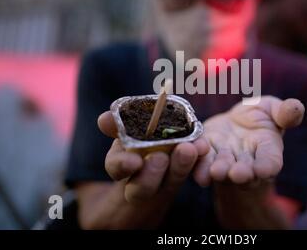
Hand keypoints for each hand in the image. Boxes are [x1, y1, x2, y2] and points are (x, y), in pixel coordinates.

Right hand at [97, 111, 208, 226]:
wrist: (161, 147)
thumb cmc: (138, 136)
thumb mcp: (126, 129)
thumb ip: (117, 125)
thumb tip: (104, 119)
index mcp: (122, 164)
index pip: (116, 168)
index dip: (123, 165)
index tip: (134, 161)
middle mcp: (140, 180)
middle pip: (142, 188)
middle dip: (151, 174)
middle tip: (160, 157)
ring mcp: (164, 181)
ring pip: (170, 182)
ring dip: (180, 166)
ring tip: (188, 149)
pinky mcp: (185, 175)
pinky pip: (193, 171)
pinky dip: (199, 159)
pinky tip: (203, 146)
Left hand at [193, 96, 303, 185]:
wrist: (235, 124)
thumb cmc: (260, 117)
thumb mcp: (273, 109)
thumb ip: (284, 112)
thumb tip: (296, 107)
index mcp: (268, 152)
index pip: (270, 162)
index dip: (267, 167)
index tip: (263, 170)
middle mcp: (246, 162)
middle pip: (245, 172)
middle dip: (241, 173)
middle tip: (236, 174)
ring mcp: (224, 162)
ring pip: (221, 169)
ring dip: (217, 171)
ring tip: (215, 171)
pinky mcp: (205, 156)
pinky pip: (199, 163)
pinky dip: (196, 162)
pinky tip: (191, 154)